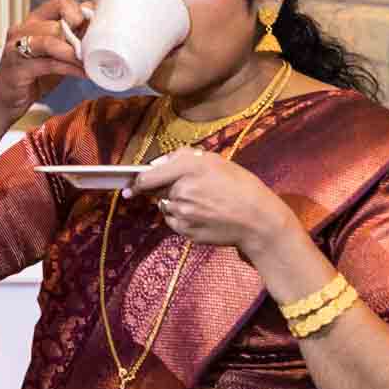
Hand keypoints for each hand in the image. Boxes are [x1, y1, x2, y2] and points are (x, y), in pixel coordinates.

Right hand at [0, 0, 90, 120]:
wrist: (4, 103)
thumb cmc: (32, 78)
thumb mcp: (55, 55)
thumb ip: (71, 40)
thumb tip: (99, 27)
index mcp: (32, 21)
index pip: (60, 2)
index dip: (80, 12)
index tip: (95, 27)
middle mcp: (22, 30)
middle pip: (58, 22)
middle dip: (81, 36)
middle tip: (98, 49)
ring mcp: (17, 48)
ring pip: (52, 40)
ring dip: (76, 53)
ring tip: (91, 62)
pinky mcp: (18, 68)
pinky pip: (49, 63)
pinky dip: (70, 68)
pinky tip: (84, 74)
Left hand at [125, 148, 299, 257]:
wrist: (258, 219)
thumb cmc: (241, 187)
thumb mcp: (216, 161)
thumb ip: (183, 158)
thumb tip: (158, 164)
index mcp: (188, 167)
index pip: (148, 176)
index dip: (137, 182)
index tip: (131, 186)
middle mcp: (181, 189)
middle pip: (157, 191)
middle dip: (167, 189)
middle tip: (193, 191)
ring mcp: (182, 213)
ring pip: (166, 207)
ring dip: (176, 204)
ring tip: (204, 204)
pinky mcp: (186, 231)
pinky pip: (174, 222)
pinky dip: (182, 219)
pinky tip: (204, 216)